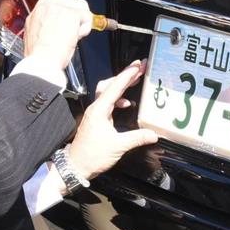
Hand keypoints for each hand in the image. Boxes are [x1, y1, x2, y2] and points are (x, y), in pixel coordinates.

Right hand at [23, 0, 92, 69]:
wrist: (42, 60)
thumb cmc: (39, 56)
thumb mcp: (33, 37)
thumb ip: (43, 27)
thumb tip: (53, 28)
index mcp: (37, 12)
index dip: (61, 6)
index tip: (64, 15)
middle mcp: (47, 6)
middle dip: (74, 6)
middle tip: (75, 21)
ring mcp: (59, 8)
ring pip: (79, 3)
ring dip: (82, 17)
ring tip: (76, 31)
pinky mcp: (71, 13)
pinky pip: (87, 16)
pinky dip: (86, 27)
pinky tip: (78, 36)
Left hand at [67, 60, 158, 180]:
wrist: (76, 165)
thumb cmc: (92, 156)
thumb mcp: (118, 146)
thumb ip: (137, 138)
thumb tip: (153, 134)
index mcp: (99, 110)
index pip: (115, 86)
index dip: (128, 74)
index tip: (139, 64)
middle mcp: (95, 108)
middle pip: (110, 84)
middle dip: (125, 75)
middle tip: (140, 67)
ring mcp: (94, 113)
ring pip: (108, 92)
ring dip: (122, 85)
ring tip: (136, 81)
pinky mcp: (95, 119)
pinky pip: (107, 102)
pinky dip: (118, 99)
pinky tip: (127, 104)